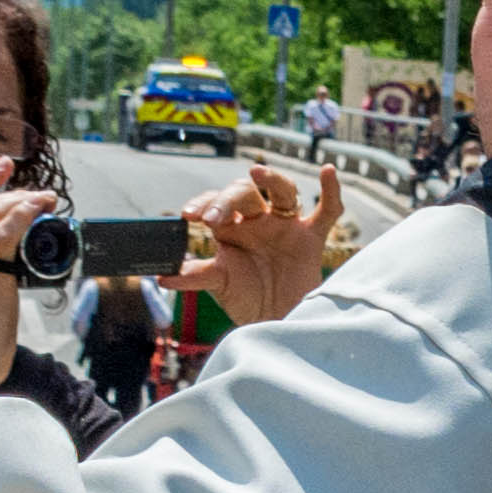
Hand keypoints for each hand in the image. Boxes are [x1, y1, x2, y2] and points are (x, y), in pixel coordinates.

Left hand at [190, 162, 340, 329]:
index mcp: (231, 227)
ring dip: (271, 179)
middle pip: (244, 193)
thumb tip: (162, 277)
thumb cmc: (246, 299)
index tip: (189, 215)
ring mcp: (286, 226)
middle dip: (227, 201)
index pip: (215, 203)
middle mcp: (258, 220)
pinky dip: (330, 191)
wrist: (277, 321)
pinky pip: (326, 211)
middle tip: (212, 218)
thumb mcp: (218, 285)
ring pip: (281, 192)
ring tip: (257, 172)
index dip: (203, 203)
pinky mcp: (311, 238)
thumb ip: (194, 276)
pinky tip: (328, 171)